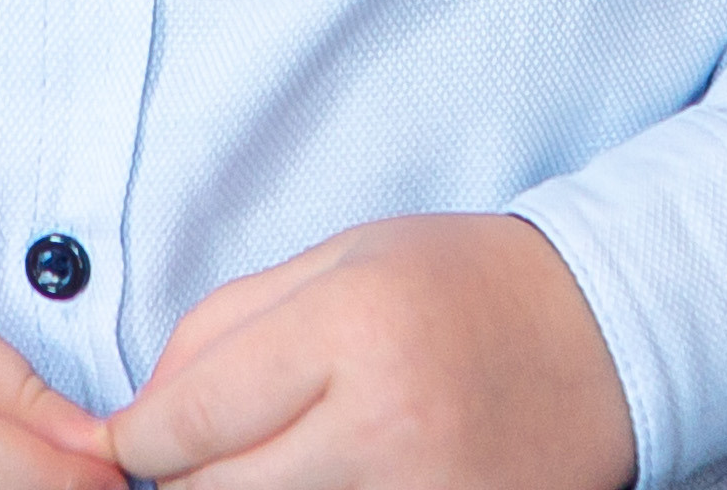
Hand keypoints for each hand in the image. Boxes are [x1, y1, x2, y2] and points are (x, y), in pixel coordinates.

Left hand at [105, 216, 635, 489]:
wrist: (598, 337)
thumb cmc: (458, 284)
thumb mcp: (339, 259)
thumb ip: (227, 324)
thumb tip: (147, 408)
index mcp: (351, 330)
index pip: (195, 416)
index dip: (140, 434)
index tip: (128, 434)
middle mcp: (384, 426)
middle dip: (184, 477)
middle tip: (196, 450)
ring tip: (265, 460)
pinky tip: (317, 479)